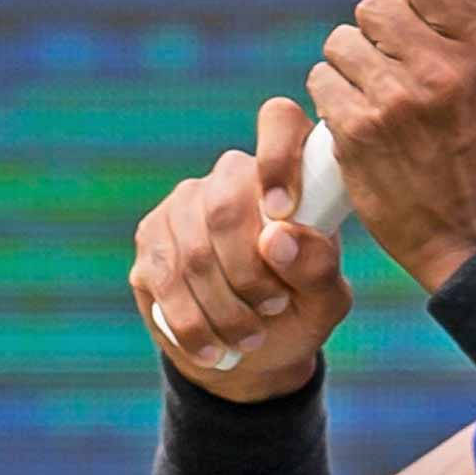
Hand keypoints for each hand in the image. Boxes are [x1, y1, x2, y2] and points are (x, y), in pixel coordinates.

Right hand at [130, 97, 353, 402]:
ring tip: (251, 337)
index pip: (279, 121)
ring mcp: (184, 205)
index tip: (283, 214)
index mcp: (286, 174)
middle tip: (274, 307)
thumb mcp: (325, 299)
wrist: (254, 353)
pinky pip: (164, 277)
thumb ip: (318, 266)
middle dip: (251, 271)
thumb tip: (279, 238)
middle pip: (226, 205)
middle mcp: (231, 177)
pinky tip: (216, 348)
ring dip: (225, 306)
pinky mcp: (149, 241)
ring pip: (194, 250)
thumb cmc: (300, 310)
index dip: (279, 158)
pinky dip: (194, 322)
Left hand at [310, 0, 475, 291]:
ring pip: (341, 43)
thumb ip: (462, 17)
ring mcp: (397, 101)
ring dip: (350, 68)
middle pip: (376, 7)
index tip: (420, 19)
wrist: (464, 232)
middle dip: (376, 34)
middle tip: (394, 70)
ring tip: (377, 100)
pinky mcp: (357, 130)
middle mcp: (444, 72)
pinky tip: (359, 123)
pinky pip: (322, 82)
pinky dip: (333, 100)